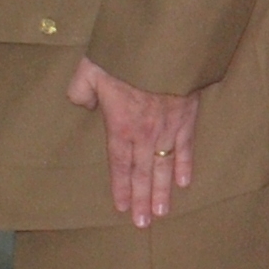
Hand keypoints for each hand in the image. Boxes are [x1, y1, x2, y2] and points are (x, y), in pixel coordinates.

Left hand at [67, 56, 201, 227]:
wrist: (163, 45)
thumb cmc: (124, 56)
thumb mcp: (88, 70)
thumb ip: (81, 91)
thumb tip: (82, 104)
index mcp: (120, 125)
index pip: (119, 164)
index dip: (121, 187)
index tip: (122, 207)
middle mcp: (144, 133)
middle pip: (142, 172)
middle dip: (142, 199)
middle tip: (143, 223)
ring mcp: (168, 127)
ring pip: (164, 166)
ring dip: (163, 191)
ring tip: (162, 212)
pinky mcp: (187, 116)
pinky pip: (187, 147)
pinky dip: (186, 165)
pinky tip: (184, 182)